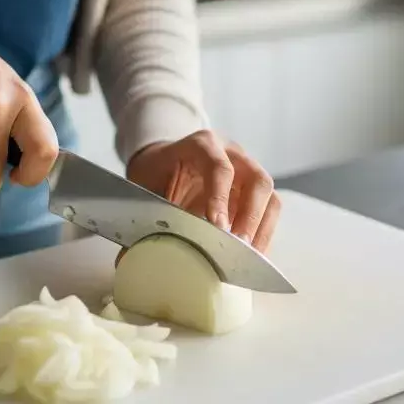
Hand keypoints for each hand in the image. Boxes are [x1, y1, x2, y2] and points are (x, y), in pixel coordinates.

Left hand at [125, 131, 280, 251]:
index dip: (220, 197)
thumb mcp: (145, 187)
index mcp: (201, 144)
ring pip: (269, 195)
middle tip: (238, 246)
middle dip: (250, 216)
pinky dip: (263, 234)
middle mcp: (232, 153)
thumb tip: (134, 259)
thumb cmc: (155, 172)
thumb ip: (146, 217)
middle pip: (257, 179)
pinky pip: (269, 210)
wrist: (163, 160)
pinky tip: (251, 255)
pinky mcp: (252, 191)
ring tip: (248, 257)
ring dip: (261, 228)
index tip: (218, 227)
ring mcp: (247, 170)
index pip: (219, 167)